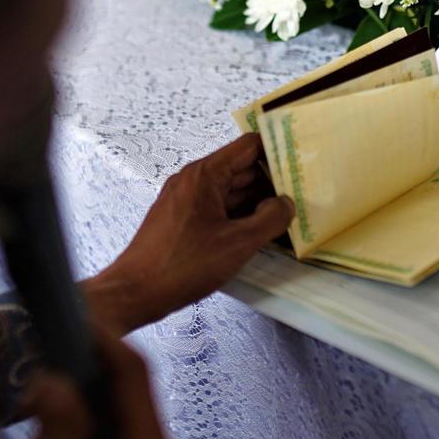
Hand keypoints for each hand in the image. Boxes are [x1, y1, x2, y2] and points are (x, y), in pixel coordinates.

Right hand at [21, 338, 177, 438]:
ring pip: (124, 426)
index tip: (69, 318)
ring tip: (39, 429)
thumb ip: (60, 435)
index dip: (103, 339)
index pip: (134, 373)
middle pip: (131, 396)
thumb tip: (56, 379)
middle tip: (39, 381)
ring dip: (84, 415)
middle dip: (86, 378)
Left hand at [82, 134, 292, 334]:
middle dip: (271, 182)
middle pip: (241, 169)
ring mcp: (184, 200)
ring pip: (229, 192)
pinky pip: (216, 209)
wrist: (136, 292)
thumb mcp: (238, 244)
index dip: (276, 151)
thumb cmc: (184, 265)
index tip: (302, 163)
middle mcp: (192, 181)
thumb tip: (285, 203)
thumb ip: (270, 219)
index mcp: (204, 175)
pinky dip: (238, 217)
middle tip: (303, 196)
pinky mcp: (180, 220)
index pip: (248, 147)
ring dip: (256, 203)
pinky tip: (257, 234)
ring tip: (286, 218)